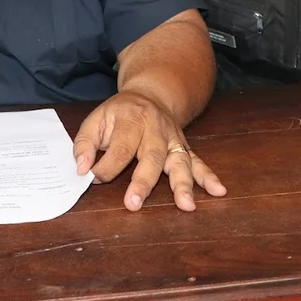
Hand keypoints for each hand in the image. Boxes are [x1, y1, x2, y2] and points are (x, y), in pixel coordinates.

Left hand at [72, 91, 226, 211]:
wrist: (151, 95)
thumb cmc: (119, 114)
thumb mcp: (96, 119)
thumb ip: (85, 143)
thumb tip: (81, 168)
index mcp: (131, 118)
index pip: (120, 146)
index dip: (106, 166)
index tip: (94, 180)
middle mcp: (155, 128)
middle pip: (151, 155)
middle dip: (143, 181)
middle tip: (134, 203)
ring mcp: (173, 138)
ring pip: (179, 160)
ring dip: (182, 183)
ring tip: (186, 205)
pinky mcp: (184, 147)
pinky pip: (198, 162)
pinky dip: (208, 177)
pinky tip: (219, 190)